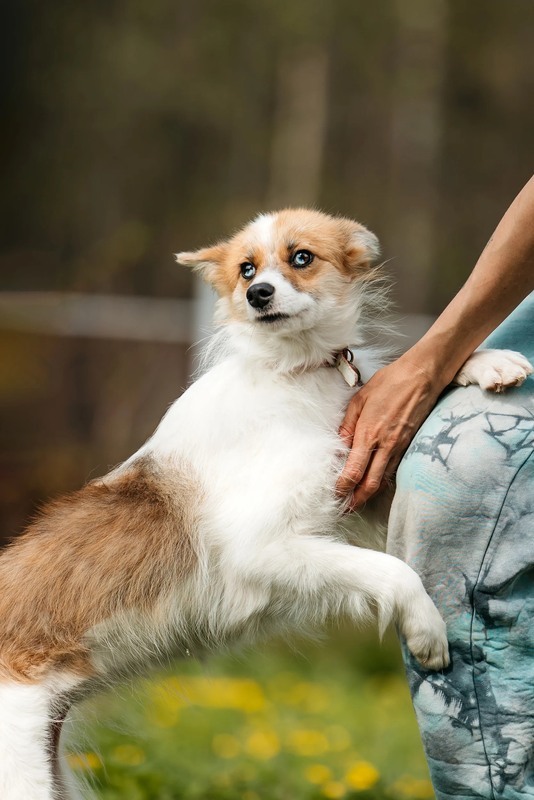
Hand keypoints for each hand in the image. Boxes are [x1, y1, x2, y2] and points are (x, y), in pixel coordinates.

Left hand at [336, 356, 443, 509]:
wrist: (421, 377)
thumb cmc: (389, 383)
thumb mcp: (359, 400)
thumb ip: (347, 426)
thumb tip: (338, 447)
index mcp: (369, 434)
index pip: (354, 471)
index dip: (343, 487)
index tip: (335, 494)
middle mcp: (385, 446)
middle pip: (370, 484)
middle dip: (356, 501)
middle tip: (345, 509)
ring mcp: (400, 448)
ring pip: (383, 481)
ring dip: (369, 494)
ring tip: (357, 502)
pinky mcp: (409, 446)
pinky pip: (393, 470)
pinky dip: (382, 482)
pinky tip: (374, 484)